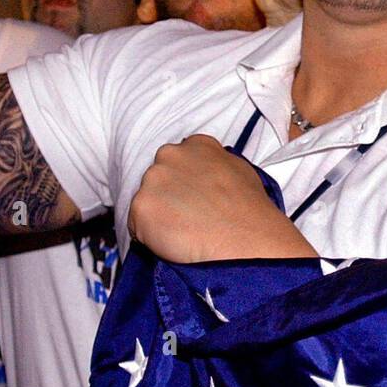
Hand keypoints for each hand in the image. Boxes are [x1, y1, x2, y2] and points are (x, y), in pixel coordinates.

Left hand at [127, 135, 315, 262]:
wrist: (244, 240)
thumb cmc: (249, 211)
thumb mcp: (240, 170)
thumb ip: (215, 163)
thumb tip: (205, 173)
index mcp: (197, 145)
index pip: (178, 159)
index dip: (184, 182)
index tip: (194, 197)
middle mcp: (171, 155)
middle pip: (158, 178)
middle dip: (168, 196)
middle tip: (189, 218)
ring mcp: (154, 180)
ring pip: (146, 201)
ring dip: (158, 216)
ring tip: (185, 232)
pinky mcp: (141, 207)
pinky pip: (137, 225)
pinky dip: (150, 236)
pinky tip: (175, 242)